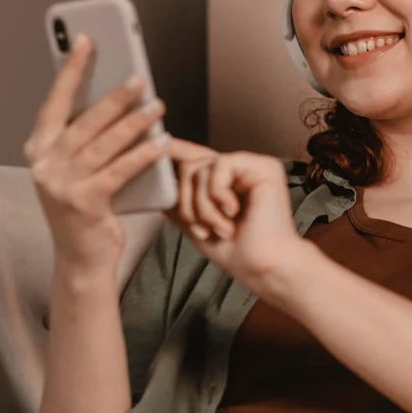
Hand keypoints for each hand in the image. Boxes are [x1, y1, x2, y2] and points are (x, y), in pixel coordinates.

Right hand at [24, 33, 170, 273]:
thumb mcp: (78, 168)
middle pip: (85, 120)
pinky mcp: (84, 202)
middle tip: (140, 78)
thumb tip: (118, 100)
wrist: (82, 257)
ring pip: (106, 143)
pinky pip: (121, 170)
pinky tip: (162, 142)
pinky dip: (144, 154)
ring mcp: (61, 184)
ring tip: (158, 106)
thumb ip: (88, 138)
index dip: (70, 70)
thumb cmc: (86, 207)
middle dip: (115, 96)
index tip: (85, 41)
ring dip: (136, 122)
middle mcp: (45, 164)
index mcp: (40, 149)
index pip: (54, 101)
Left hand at [163, 142, 303, 299]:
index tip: (148, 146)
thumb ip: (176, 196)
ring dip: (203, 206)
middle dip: (186, 202)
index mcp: (226, 180)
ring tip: (221, 228)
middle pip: (189, 165)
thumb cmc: (235, 250)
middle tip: (202, 229)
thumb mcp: (193, 220)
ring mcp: (252, 165)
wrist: (263, 267)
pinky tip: (233, 213)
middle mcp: (239, 168)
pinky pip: (219, 166)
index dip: (170, 153)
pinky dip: (217, 195)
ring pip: (200, 168)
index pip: (191, 158)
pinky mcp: (263, 166)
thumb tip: (151, 173)